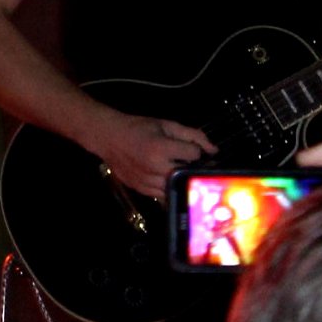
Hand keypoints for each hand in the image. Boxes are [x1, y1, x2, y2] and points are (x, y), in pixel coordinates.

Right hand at [86, 111, 215, 198]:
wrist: (108, 137)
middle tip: (191, 163)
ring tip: (181, 172)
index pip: (194, 154)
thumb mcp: (165, 125)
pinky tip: (170, 181)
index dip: (196, 150)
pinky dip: (171, 190)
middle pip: (188, 174)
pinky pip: (164, 196)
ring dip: (182, 181)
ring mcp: (148, 182)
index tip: (191, 148)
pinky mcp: (142, 190)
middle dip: (192, 168)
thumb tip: (214, 150)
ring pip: (178, 188)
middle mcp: (155, 168)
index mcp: (160, 148)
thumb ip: (192, 135)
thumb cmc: (138, 128)